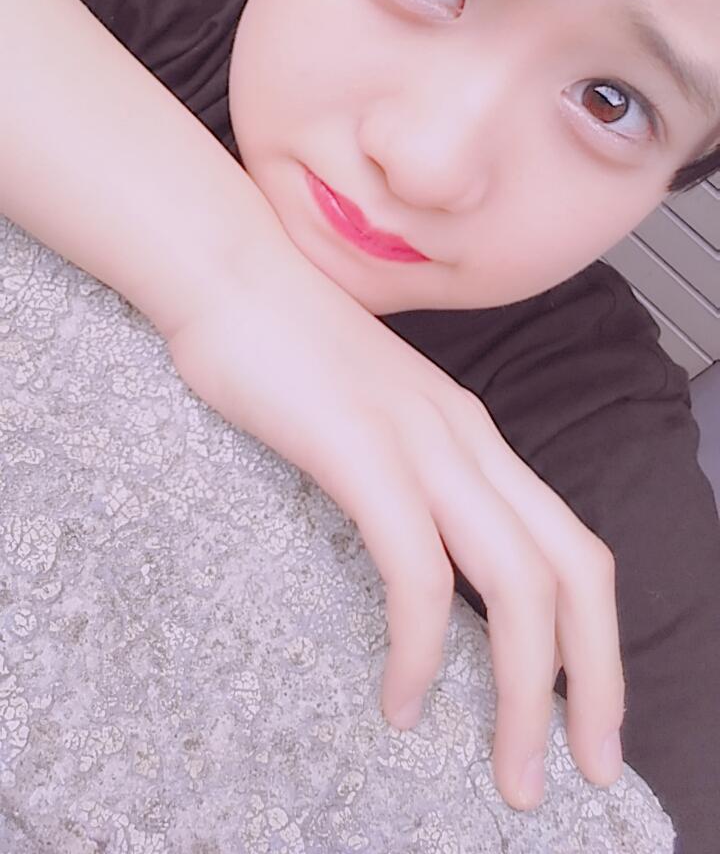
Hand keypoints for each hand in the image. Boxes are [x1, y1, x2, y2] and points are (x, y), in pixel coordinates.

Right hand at [167, 230, 624, 810]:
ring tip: (512, 769)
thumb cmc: (283, 344)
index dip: (597, 636)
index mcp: (474, 434)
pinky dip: (423, 649)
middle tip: (584, 765)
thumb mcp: (370, 414)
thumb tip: (417, 547)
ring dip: (527, 690)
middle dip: (595, 680)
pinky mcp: (362, 452)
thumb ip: (406, 470)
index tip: (588, 710)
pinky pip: (417, 571)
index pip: (572, 545)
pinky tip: (403, 698)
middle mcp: (468, 439)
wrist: (228, 268)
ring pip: (517, 581)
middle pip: (574, 571)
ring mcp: (420, 442)